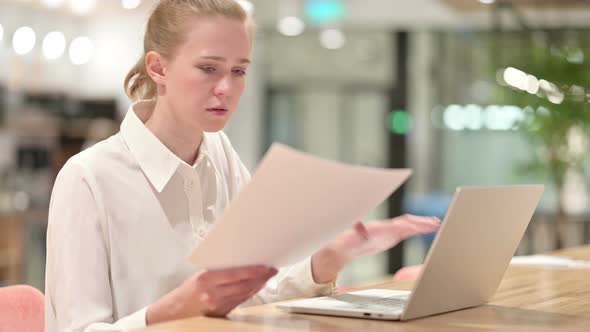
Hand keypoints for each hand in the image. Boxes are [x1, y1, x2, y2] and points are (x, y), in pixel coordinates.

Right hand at [146, 265, 276, 323]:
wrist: (175, 311)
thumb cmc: (187, 292)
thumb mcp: (200, 275)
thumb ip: (219, 271)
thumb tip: (240, 263)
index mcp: (207, 280)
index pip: (236, 274)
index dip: (253, 270)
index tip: (265, 266)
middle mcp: (213, 293)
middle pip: (244, 285)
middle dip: (261, 277)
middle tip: (271, 270)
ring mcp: (218, 305)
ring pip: (244, 294)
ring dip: (258, 285)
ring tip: (267, 277)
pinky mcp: (222, 313)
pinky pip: (240, 301)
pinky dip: (250, 294)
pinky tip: (256, 288)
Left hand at [311, 215, 438, 282]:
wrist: (342, 245)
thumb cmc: (345, 242)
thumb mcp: (348, 238)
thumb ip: (356, 231)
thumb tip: (360, 226)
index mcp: (377, 228)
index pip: (395, 225)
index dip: (407, 226)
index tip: (418, 226)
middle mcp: (385, 227)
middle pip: (405, 223)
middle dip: (420, 223)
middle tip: (435, 223)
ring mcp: (389, 231)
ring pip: (409, 226)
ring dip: (422, 225)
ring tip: (437, 224)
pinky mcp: (391, 236)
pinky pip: (408, 231)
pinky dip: (419, 230)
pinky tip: (429, 229)